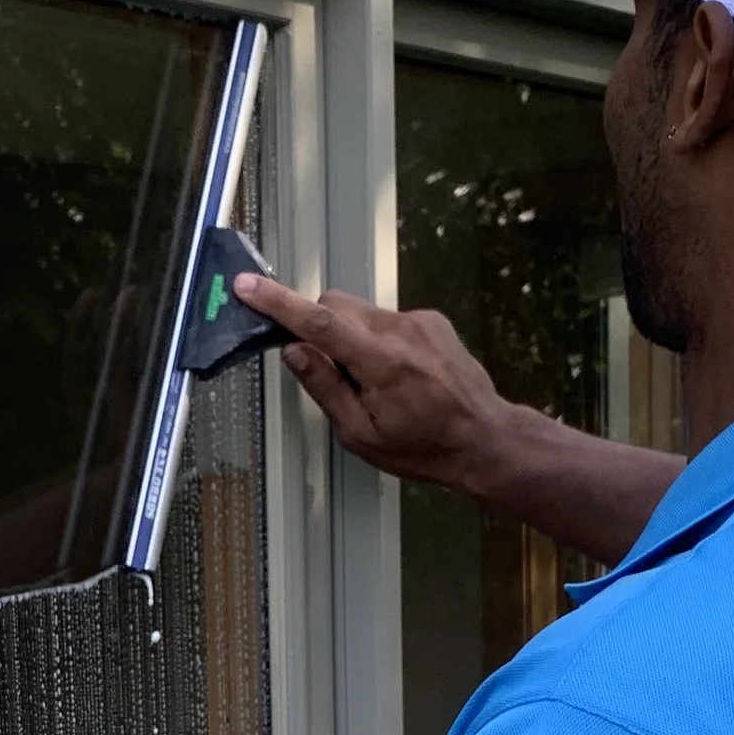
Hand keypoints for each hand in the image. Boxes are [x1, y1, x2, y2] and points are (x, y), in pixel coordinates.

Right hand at [237, 273, 519, 495]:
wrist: (485, 438)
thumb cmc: (423, 447)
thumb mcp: (361, 435)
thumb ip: (324, 388)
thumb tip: (294, 351)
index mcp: (382, 363)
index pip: (319, 323)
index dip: (279, 303)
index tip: (249, 287)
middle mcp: (401, 330)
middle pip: (336, 304)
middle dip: (319, 326)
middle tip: (331, 370)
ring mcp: (419, 320)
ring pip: (360, 311)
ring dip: (350, 336)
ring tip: (373, 381)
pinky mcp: (431, 319)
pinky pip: (386, 318)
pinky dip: (376, 338)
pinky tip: (397, 374)